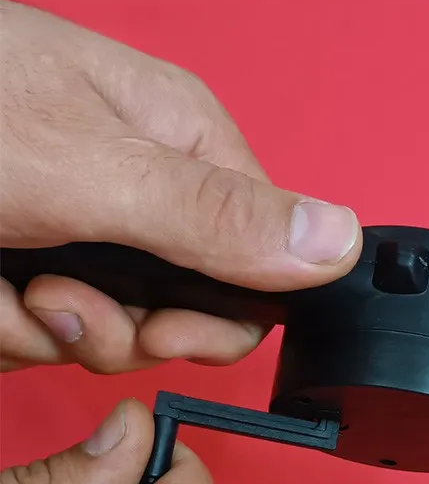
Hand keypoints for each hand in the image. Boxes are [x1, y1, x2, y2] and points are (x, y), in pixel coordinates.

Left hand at [0, 0, 361, 373]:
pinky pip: (44, 333)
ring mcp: (79, 232)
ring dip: (50, 330)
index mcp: (183, 150)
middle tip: (66, 298)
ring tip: (3, 281)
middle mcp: (141, 194)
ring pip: (109, 333)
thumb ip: (216, 216)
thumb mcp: (89, 168)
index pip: (261, 267)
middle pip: (188, 312)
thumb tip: (341, 241)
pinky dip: (7, 329)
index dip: (220, 316)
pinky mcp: (24, 262)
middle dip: (122, 327)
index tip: (165, 326)